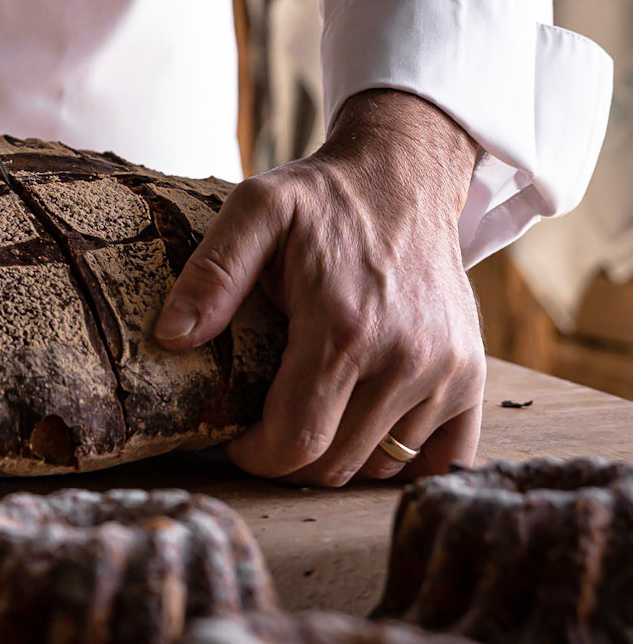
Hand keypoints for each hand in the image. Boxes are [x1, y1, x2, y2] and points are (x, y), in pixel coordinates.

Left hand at [154, 89, 485, 485]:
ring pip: (382, 465)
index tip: (236, 438)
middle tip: (267, 424)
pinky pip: (444, 459)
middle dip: (289, 458)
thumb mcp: (256, 209)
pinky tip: (369, 430)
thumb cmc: (324, 198)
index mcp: (344, 327)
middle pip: (336, 464)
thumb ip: (212, 272)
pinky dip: (405, 460)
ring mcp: (446, 371)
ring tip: (315, 409)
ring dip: (342, 453)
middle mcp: (404, 358)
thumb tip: (172, 337)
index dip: (256, 455)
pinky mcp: (472, 375)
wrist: (403, 178)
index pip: (295, 441)